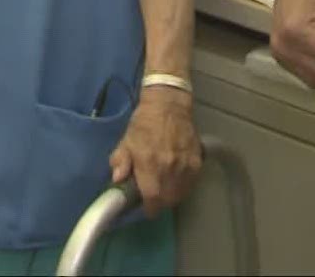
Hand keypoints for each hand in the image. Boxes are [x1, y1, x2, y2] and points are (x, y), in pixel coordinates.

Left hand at [108, 87, 200, 214]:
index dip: (149, 208)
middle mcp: (170, 167)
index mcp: (149, 163)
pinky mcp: (197, 161)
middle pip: (168, 199)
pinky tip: (176, 181)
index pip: (152, 197)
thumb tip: (117, 179)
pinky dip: (183, 187)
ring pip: (181, 193)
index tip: (146, 209)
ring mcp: (186, 165)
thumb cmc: (144, 122)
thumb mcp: (127, 140)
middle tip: (153, 199)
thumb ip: (121, 161)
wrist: (169, 104)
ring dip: (172, 197)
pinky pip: (191, 183)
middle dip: (160, 203)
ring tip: (164, 191)